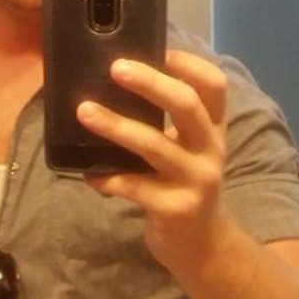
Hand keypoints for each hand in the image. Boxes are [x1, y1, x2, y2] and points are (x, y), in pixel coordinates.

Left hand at [76, 49, 229, 281]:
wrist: (202, 246)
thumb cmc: (185, 186)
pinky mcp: (174, 208)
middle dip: (150, 83)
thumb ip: (168, 125)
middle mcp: (210, 150)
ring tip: (84, 112)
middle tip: (115, 68)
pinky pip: (134, 187)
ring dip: (116, 126)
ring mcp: (195, 180)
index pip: (214, 87)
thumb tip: (117, 87)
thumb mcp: (189, 152)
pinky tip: (88, 174)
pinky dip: (107, 178)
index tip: (161, 51)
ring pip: (154, 145)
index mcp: (214, 130)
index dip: (190, 65)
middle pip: (187, 106)